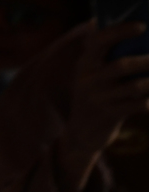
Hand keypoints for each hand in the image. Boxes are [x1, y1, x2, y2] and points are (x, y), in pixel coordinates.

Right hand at [57, 21, 148, 191]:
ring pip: (133, 86)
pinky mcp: (109, 115)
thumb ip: (106, 54)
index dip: (120, 31)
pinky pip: (137, 105)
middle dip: (145, 61)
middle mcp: (88, 80)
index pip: (98, 41)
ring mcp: (98, 99)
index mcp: (85, 64)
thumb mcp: (91, 73)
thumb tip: (132, 34)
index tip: (142, 27)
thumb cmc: (95, 94)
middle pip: (120, 65)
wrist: (81, 132)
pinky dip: (148, 101)